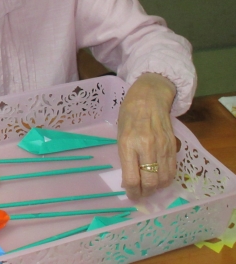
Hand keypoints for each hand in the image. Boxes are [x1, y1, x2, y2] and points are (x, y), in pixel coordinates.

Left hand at [117, 73, 176, 199]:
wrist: (149, 97)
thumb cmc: (128, 114)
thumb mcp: (120, 134)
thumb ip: (125, 156)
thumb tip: (129, 179)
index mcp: (127, 144)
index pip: (132, 178)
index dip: (132, 192)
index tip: (130, 195)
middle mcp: (146, 147)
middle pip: (150, 182)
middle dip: (145, 193)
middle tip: (140, 194)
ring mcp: (161, 146)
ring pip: (163, 179)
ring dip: (156, 188)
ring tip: (149, 187)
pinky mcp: (172, 145)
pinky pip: (172, 170)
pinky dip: (166, 179)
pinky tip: (159, 178)